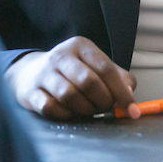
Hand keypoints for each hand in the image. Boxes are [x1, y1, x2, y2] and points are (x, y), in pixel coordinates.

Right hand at [5, 36, 138, 119]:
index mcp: (81, 46)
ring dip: (85, 109)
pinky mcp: (31, 91)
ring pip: (69, 96)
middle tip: (104, 108)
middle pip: (88, 82)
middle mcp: (61, 56)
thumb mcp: (95, 66)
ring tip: (88, 109)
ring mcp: (44, 73)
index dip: (122, 92)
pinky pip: (51, 108)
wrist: (30, 72)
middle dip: (102, 101)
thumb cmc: (71, 72)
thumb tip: (130, 93)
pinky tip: (69, 111)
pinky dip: (65, 114)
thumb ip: (117, 77)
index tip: (132, 110)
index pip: (106, 69)